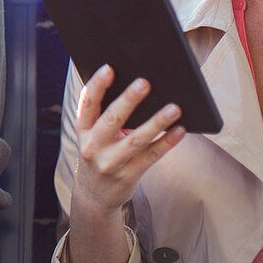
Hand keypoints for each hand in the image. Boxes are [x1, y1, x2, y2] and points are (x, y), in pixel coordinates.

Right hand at [71, 64, 185, 217]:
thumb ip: (105, 115)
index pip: (87, 103)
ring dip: (156, 122)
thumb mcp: (92, 135)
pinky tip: (180, 130)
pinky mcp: (129, 175)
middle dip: (128, 100)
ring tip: (174, 107)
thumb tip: (136, 87)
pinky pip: (151, 156)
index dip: (97, 85)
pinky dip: (167, 142)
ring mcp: (111, 162)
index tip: (109, 68)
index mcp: (83, 129)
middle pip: (112, 119)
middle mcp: (93, 145)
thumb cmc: (99, 152)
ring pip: (136, 140)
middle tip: (144, 82)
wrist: (94, 194)